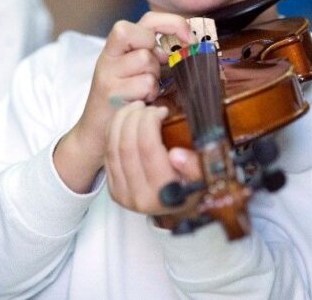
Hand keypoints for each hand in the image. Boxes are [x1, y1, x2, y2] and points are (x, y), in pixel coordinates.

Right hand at [53, 12, 190, 192]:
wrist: (97, 132)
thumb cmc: (127, 100)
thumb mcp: (140, 72)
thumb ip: (157, 56)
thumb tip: (191, 46)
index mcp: (119, 45)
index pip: (148, 19)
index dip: (172, 23)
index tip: (188, 39)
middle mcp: (110, 54)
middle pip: (146, 39)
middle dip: (157, 59)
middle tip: (152, 76)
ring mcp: (107, 71)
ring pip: (146, 62)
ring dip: (153, 80)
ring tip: (144, 93)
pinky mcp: (108, 91)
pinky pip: (143, 85)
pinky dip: (149, 96)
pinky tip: (141, 104)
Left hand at [104, 100, 201, 215]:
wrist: (176, 205)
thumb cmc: (193, 186)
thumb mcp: (204, 177)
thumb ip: (195, 166)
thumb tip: (176, 155)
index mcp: (163, 194)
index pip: (148, 149)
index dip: (150, 122)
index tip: (160, 110)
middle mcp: (139, 198)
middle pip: (127, 147)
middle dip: (134, 118)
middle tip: (146, 106)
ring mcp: (123, 195)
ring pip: (113, 148)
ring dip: (121, 122)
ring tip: (135, 108)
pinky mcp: (113, 189)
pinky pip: (108, 154)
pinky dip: (113, 132)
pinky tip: (124, 120)